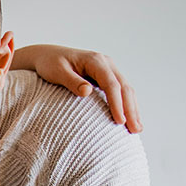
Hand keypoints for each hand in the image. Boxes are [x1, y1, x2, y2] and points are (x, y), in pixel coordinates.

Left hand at [13, 44, 141, 132]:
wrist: (47, 55)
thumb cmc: (50, 64)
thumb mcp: (57, 71)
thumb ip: (72, 81)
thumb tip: (87, 92)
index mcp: (95, 61)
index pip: (111, 84)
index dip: (117, 103)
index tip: (120, 121)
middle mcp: (106, 63)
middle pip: (124, 87)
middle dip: (131, 109)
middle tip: (135, 130)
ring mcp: (108, 69)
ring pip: (126, 89)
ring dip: (133, 109)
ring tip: (137, 129)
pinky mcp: (106, 76)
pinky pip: (120, 91)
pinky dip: (126, 105)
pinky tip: (129, 119)